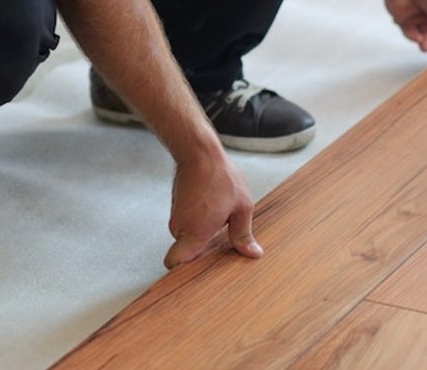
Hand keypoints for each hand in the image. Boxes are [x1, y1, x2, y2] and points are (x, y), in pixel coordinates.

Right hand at [163, 151, 263, 269]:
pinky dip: (199, 222)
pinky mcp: (178, 207)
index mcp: (195, 232)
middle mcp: (180, 227)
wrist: (200, 152)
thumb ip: (243, 234)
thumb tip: (252, 254)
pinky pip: (188, 224)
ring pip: (188, 236)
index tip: (198, 274)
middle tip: (222, 245)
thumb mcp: (242, 207)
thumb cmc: (220, 177)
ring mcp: (177, 217)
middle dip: (202, 251)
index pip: (174, 263)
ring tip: (221, 221)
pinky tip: (214, 211)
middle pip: (186, 251)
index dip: (182, 272)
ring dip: (202, 233)